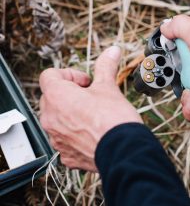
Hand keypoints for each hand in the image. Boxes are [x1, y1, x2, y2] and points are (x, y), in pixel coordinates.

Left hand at [39, 46, 142, 170]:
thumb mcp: (109, 87)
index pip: (49, 75)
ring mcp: (56, 138)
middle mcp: (50, 118)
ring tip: (94, 116)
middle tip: (92, 97)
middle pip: (51, 97)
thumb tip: (112, 51)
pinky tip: (93, 134)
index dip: (70, 75)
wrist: (124, 151)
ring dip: (71, 114)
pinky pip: (65, 140)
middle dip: (70, 94)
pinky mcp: (66, 155)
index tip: (87, 82)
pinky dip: (76, 135)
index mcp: (57, 96)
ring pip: (57, 119)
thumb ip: (106, 66)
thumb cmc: (114, 120)